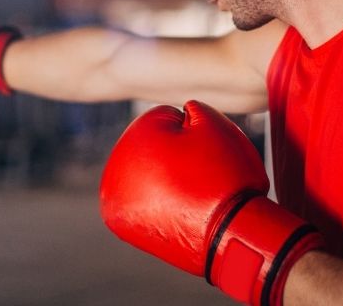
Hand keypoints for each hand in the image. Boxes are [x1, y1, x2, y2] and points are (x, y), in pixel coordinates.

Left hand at [101, 100, 321, 305]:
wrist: (231, 233)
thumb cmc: (225, 175)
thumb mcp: (212, 123)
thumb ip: (189, 108)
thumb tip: (179, 114)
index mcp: (133, 134)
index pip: (164, 122)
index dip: (191, 135)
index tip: (203, 156)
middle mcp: (114, 164)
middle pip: (150, 150)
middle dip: (171, 157)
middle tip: (196, 177)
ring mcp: (112, 195)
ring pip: (145, 177)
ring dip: (162, 182)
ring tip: (187, 195)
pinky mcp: (118, 221)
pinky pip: (140, 203)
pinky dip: (156, 205)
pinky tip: (174, 210)